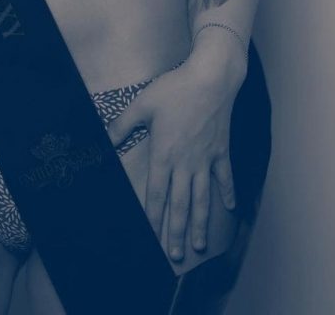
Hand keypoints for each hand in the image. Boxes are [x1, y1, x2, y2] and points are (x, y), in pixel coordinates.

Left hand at [105, 41, 245, 262]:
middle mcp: (186, 163)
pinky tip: (229, 208)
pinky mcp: (221, 150)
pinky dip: (227, 193)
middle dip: (176, 232)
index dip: (154, 218)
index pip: (157, 194)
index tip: (152, 237)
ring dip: (200, 223)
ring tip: (199, 245)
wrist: (211, 79)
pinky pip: (225, 177)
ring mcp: (206, 159)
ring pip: (203, 198)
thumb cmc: (175, 89)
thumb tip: (105, 140)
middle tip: (175, 256)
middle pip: (180, 204)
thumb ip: (122, 125)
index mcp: (164, 154)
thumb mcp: (142, 104)